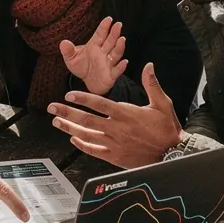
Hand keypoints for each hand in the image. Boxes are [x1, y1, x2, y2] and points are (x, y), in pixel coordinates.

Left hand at [47, 63, 181, 168]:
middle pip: (87, 120)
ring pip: (87, 135)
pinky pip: (94, 151)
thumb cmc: (167, 129)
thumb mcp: (163, 104)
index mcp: (127, 114)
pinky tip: (73, 139)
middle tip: (52, 108)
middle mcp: (117, 129)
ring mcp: (115, 144)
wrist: (172, 155)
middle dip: (67, 113)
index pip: (100, 104)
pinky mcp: (115, 157)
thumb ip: (152, 84)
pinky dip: (82, 145)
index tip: (68, 94)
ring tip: (56, 122)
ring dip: (69, 128)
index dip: (83, 98)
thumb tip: (149, 65)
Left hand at [60, 16, 127, 95]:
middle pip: (110, 41)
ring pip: (115, 54)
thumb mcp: (71, 59)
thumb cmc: (82, 67)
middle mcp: (103, 53)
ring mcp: (108, 64)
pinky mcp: (111, 76)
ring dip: (119, 47)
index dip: (104, 27)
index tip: (109, 19)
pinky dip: (121, 67)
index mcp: (94, 46)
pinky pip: (117, 70)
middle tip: (118, 24)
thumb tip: (63, 43)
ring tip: (121, 39)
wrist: (88, 83)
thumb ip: (68, 51)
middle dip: (114, 33)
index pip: (100, 34)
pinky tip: (124, 62)